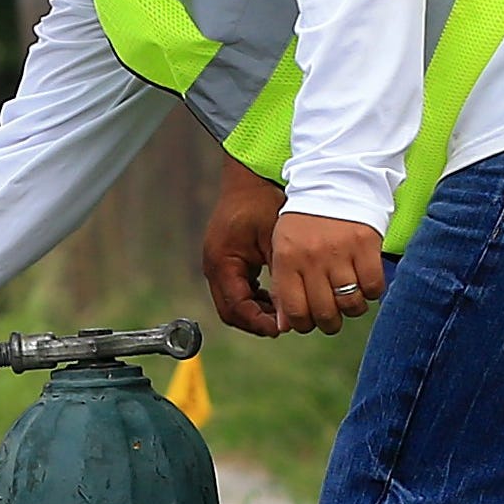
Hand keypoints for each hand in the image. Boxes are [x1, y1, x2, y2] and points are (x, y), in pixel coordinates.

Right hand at [203, 161, 291, 336]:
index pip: (235, 308)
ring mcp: (218, 264)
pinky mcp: (226, 260)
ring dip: (257, 310)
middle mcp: (214, 266)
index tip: (283, 326)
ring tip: (284, 310)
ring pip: (233, 303)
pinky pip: (237, 290)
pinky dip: (255, 298)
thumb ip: (281, 277)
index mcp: (222, 262)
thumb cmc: (263, 201)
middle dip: (257, 321)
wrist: (251, 177)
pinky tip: (276, 294)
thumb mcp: (277, 241)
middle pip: (230, 311)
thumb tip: (289, 312)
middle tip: (285, 324)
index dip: (259, 322)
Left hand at [270, 212, 386, 335]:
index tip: (309, 321)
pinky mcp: (367, 245)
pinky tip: (365, 284)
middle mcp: (312, 258)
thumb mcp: (283, 248)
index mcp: (287, 259)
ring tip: (349, 300)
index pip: (294, 311)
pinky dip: (372, 292)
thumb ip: (283, 287)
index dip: (303, 325)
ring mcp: (341, 252)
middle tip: (331, 316)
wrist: (334, 183)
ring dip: (351, 310)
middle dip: (328, 323)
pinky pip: (374, 287)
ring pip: (351, 304)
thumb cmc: (305, 223)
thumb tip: (287, 326)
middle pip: (324, 313)